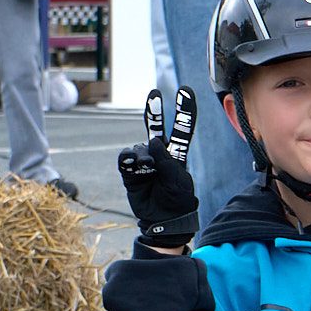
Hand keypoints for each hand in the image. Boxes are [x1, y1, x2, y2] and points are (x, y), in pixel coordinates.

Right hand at [119, 87, 199, 247]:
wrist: (161, 221)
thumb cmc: (176, 201)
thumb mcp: (178, 182)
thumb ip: (167, 161)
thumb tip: (153, 141)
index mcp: (177, 154)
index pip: (181, 129)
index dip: (184, 110)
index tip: (186, 90)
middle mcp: (159, 154)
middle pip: (156, 127)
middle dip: (155, 110)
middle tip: (155, 92)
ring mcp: (144, 161)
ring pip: (138, 146)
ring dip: (142, 157)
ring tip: (147, 171)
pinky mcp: (130, 170)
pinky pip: (125, 158)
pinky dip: (128, 160)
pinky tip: (133, 167)